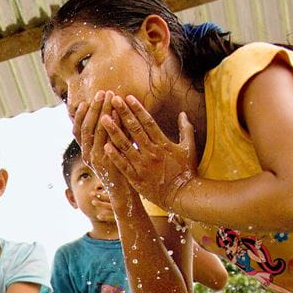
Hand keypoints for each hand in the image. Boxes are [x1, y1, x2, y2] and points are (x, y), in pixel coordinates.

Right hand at [73, 93, 137, 218]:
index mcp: (86, 153)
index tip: (85, 101)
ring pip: (95, 131)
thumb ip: (108, 138)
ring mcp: (96, 159)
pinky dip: (111, 124)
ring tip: (110, 96)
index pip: (77, 131)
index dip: (79, 116)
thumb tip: (112, 115)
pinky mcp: (107, 162)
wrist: (125, 194)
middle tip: (102, 92)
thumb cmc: (120, 172)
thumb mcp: (111, 154)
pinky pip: (107, 139)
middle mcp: (88, 155)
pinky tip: (117, 113)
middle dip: (94, 108)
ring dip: (102, 111)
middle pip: (86, 127)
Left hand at [101, 95, 197, 211]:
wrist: (182, 195)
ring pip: (126, 145)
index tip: (128, 97)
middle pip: (135, 129)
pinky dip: (114, 156)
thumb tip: (182, 113)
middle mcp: (151, 152)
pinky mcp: (137, 178)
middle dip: (123, 113)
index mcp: (163, 143)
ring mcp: (143, 165)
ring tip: (103, 118)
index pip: (148, 122)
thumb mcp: (189, 148)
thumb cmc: (186, 172)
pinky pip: (123, 165)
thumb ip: (185, 129)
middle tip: (113, 100)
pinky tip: (104, 146)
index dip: (137, 109)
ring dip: (114, 131)